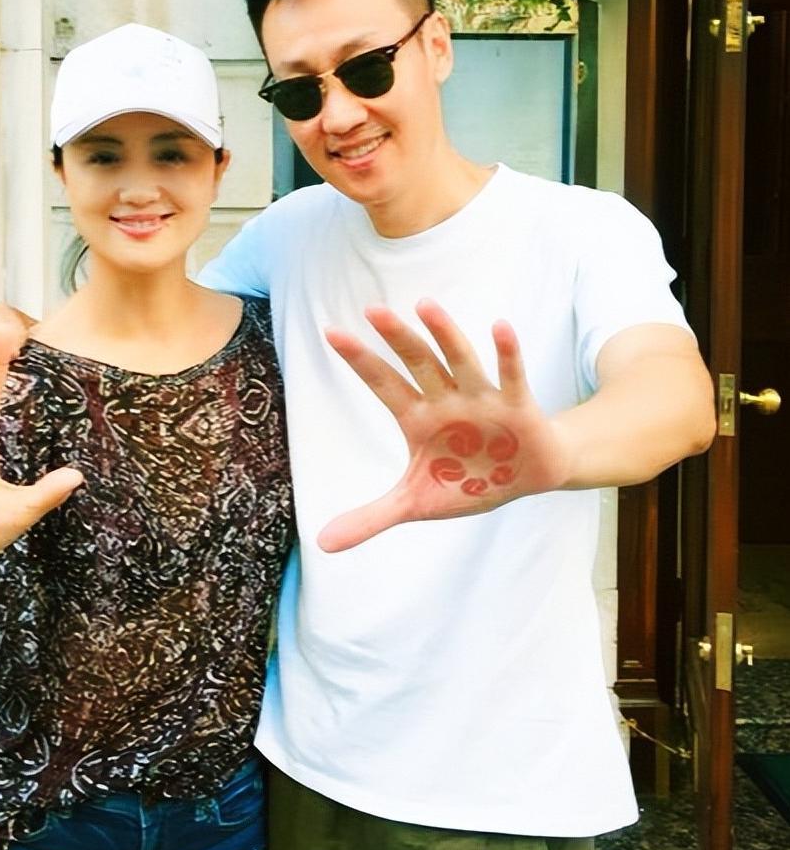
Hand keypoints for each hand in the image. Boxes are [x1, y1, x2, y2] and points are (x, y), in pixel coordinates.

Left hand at [319, 299, 572, 552]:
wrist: (529, 477)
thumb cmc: (469, 480)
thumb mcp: (416, 504)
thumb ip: (371, 518)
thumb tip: (321, 543)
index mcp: (419, 418)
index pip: (383, 384)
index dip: (360, 361)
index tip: (330, 332)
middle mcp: (446, 400)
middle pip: (418, 363)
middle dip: (398, 339)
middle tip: (373, 310)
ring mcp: (481, 399)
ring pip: (459, 361)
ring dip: (445, 335)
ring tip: (425, 306)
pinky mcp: (518, 407)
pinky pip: (511, 377)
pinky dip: (506, 355)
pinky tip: (499, 327)